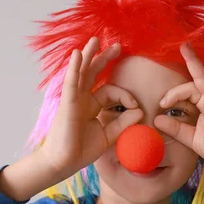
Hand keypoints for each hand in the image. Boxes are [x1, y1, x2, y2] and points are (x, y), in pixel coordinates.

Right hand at [38, 37, 142, 177]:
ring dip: (88, 55)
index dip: (126, 96)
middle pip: (93, 73)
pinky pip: (71, 82)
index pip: (111, 92)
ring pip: (81, 72)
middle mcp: (81, 99)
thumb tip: (140, 111)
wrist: (63, 163)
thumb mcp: (108, 135)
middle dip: (104, 59)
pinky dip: (74, 68)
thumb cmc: (80, 150)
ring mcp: (73, 100)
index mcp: (90, 106)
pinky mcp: (67, 104)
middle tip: (117, 46)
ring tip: (95, 40)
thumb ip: (123, 123)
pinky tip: (78, 55)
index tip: (136, 106)